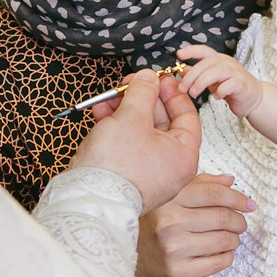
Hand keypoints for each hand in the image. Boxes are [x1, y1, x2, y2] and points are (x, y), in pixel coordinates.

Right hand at [72, 69, 199, 213]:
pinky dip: (117, 127)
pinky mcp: (129, 176)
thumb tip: (149, 78)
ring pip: (141, 132)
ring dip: (126, 110)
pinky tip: (102, 113)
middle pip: (162, 122)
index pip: (187, 115)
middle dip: (143, 99)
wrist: (89, 199)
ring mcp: (149, 173)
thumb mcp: (133, 116)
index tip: (160, 78)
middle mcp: (170, 167)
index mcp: (183, 155)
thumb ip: (143, 92)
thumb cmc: (116, 165)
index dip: (172, 92)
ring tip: (110, 97)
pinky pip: (128, 145)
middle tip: (131, 83)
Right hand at [135, 173, 254, 276]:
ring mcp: (173, 248)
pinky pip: (219, 262)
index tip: (249, 204)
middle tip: (240, 224)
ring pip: (224, 240)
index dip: (236, 198)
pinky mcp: (179, 271)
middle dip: (238, 221)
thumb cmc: (156, 226)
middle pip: (222, 217)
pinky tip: (223, 253)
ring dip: (234, 239)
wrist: (134, 263)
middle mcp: (169, 222)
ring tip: (231, 239)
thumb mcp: (172, 200)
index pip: (212, 193)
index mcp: (168, 200)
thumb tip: (230, 180)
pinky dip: (228, 256)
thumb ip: (201, 185)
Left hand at [177, 44, 263, 117]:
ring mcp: (236, 72)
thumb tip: (181, 70)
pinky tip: (216, 97)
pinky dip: (221, 90)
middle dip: (191, 75)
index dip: (191, 51)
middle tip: (182, 88)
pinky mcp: (242, 84)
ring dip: (202, 82)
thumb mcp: (211, 79)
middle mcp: (227, 63)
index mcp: (218, 59)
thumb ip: (198, 74)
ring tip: (194, 93)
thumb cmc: (230, 87)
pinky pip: (230, 84)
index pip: (204, 50)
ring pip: (217, 71)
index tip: (178, 55)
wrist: (254, 98)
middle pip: (206, 63)